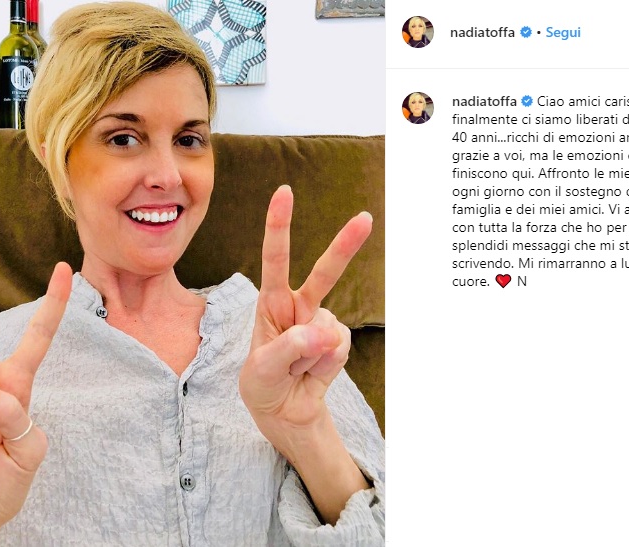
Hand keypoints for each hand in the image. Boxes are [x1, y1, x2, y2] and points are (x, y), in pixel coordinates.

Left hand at [239, 184, 371, 431]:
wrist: (284, 411)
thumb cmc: (263, 383)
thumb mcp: (262, 369)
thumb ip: (290, 348)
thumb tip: (326, 333)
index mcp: (271, 302)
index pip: (275, 259)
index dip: (279, 226)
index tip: (284, 192)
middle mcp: (298, 306)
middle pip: (324, 274)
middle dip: (345, 246)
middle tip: (365, 218)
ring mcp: (320, 323)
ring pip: (327, 327)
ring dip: (309, 355)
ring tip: (294, 370)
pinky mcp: (337, 342)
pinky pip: (338, 348)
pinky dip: (325, 364)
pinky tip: (312, 371)